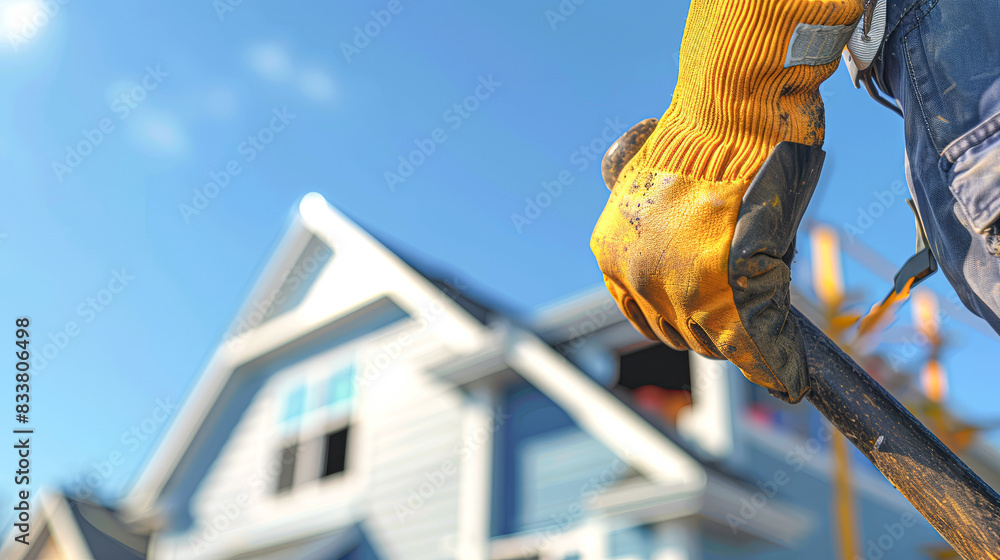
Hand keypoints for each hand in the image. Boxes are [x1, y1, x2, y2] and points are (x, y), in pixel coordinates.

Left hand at [591, 0, 861, 401]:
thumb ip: (663, 232)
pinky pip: (751, 343)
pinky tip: (791, 379)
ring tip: (766, 344)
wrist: (730, 114)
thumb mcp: (661, 191)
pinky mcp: (727, 293)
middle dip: (713, 331)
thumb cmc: (705, 140)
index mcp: (613, 253)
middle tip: (742, 331)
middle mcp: (637, 278)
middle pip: (678, 332)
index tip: (703, 329)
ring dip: (742, 344)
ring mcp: (679, 289)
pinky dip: (775, 364)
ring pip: (713, 341)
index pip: (644, 312)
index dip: (680, 320)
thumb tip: (685, 250)